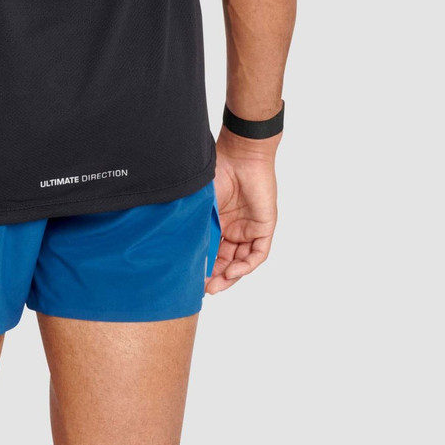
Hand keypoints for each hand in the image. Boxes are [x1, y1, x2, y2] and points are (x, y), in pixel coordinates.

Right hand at [206, 134, 278, 294]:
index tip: (191, 279)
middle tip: (204, 289)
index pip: (212, 251)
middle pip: (226, 260)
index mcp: (218, 221)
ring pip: (242, 261)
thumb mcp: (202, 205)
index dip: (203, 266)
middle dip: (216, 277)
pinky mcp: (264, 227)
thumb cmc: (217, 172)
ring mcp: (249, 229)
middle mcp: (234, 228)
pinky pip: (258, 254)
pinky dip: (245, 265)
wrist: (240, 155)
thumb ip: (197, 226)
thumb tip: (180, 251)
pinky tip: (232, 270)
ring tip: (216, 285)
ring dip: (230, 275)